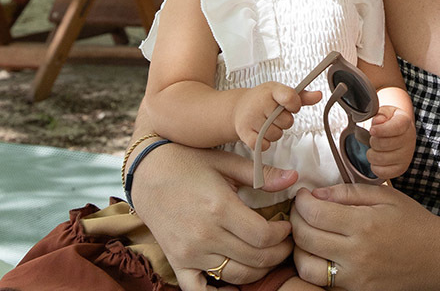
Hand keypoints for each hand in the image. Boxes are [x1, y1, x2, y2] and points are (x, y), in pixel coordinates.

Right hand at [130, 143, 297, 290]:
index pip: (264, 236)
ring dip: (257, 271)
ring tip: (266, 256)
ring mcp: (189, 252)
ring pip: (234, 276)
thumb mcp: (226, 162)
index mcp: (220, 208)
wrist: (147, 172)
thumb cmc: (188, 162)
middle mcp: (204, 235)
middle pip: (254, 259)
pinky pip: (199, 289)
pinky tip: (233, 285)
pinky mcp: (177, 261)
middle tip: (284, 243)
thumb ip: (261, 174)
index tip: (287, 226)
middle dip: (277, 254)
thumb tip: (293, 178)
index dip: (283, 235)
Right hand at [233, 82, 321, 150]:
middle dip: (283, 121)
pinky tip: (260, 133)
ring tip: (266, 123)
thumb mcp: (281, 93)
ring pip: (277, 135)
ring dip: (274, 132)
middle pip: (287, 122)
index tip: (291, 105)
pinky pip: (264, 145)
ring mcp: (251, 118)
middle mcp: (260, 103)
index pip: (290, 98)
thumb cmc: (263, 100)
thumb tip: (319, 95)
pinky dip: (265, 142)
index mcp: (272, 90)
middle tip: (274, 115)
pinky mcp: (244, 132)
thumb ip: (301, 97)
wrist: (239, 107)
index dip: (295, 105)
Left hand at [290, 184, 439, 290]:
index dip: (301, 202)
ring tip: (307, 234)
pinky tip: (320, 252)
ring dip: (299, 248)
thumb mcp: (385, 197)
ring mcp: (356, 278)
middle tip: (300, 211)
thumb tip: (316, 194)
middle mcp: (357, 254)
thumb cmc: (413, 222)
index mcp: (365, 225)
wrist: (438, 258)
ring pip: (306, 267)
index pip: (314, 214)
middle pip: (305, 238)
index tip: (303, 195)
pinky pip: (322, 283)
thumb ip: (348, 193)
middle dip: (294, 220)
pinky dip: (313, 267)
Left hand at [367, 106, 414, 180]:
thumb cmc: (389, 122)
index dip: (381, 130)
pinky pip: (382, 172)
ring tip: (374, 149)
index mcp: (405, 122)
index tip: (372, 130)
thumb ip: (380, 114)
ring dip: (371, 154)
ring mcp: (406, 156)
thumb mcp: (385, 113)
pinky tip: (377, 160)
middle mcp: (409, 140)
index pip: (396, 127)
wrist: (399, 134)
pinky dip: (375, 166)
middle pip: (383, 144)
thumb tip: (377, 122)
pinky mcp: (401, 169)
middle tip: (373, 139)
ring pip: (380, 159)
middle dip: (372, 141)